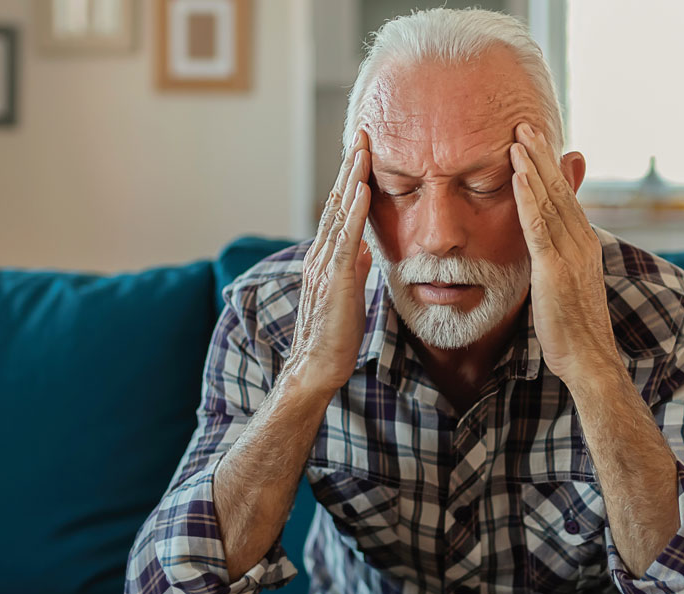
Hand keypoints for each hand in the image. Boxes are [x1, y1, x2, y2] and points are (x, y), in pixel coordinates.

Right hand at [285, 129, 374, 396]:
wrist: (316, 367)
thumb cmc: (335, 336)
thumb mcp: (351, 293)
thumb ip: (356, 267)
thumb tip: (367, 247)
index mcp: (325, 257)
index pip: (337, 211)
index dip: (350, 180)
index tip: (363, 153)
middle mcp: (320, 255)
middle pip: (335, 202)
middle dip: (349, 168)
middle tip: (363, 135)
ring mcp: (324, 265)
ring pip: (337, 213)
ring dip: (351, 179)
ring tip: (363, 149)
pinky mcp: (334, 279)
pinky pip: (345, 239)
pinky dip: (353, 212)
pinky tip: (362, 190)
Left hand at [509, 123, 624, 388]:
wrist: (589, 359)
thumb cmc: (573, 328)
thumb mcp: (565, 284)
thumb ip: (555, 258)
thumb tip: (544, 246)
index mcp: (584, 243)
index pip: (565, 197)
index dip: (549, 167)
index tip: (533, 141)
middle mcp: (581, 241)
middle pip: (559, 189)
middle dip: (541, 155)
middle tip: (524, 124)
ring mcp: (570, 254)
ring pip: (550, 200)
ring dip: (533, 166)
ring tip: (518, 137)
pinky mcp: (555, 269)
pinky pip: (539, 227)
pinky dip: (528, 198)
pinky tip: (517, 176)